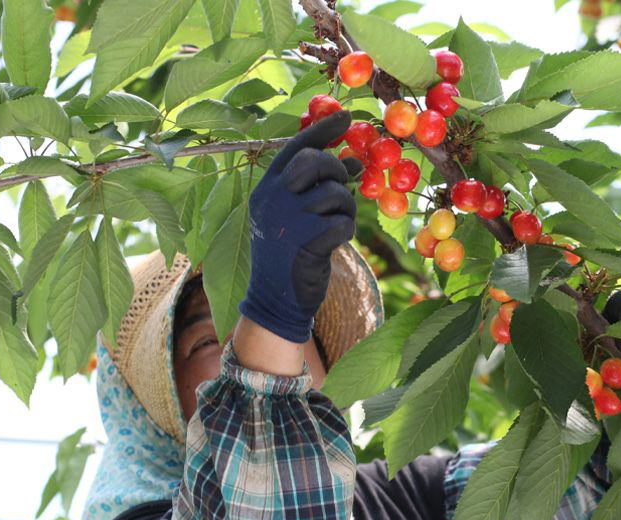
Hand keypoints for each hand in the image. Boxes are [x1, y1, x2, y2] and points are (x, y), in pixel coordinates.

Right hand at [239, 110, 362, 343]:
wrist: (276, 299)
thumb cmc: (288, 255)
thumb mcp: (295, 217)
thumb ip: (317, 188)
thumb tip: (355, 161)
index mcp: (265, 190)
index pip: (294, 148)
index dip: (323, 131)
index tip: (349, 118)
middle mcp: (272, 199)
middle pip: (316, 162)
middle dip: (337, 172)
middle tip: (342, 188)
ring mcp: (288, 219)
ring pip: (335, 193)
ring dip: (345, 208)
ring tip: (335, 225)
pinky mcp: (306, 240)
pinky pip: (343, 222)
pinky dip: (345, 232)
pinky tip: (333, 244)